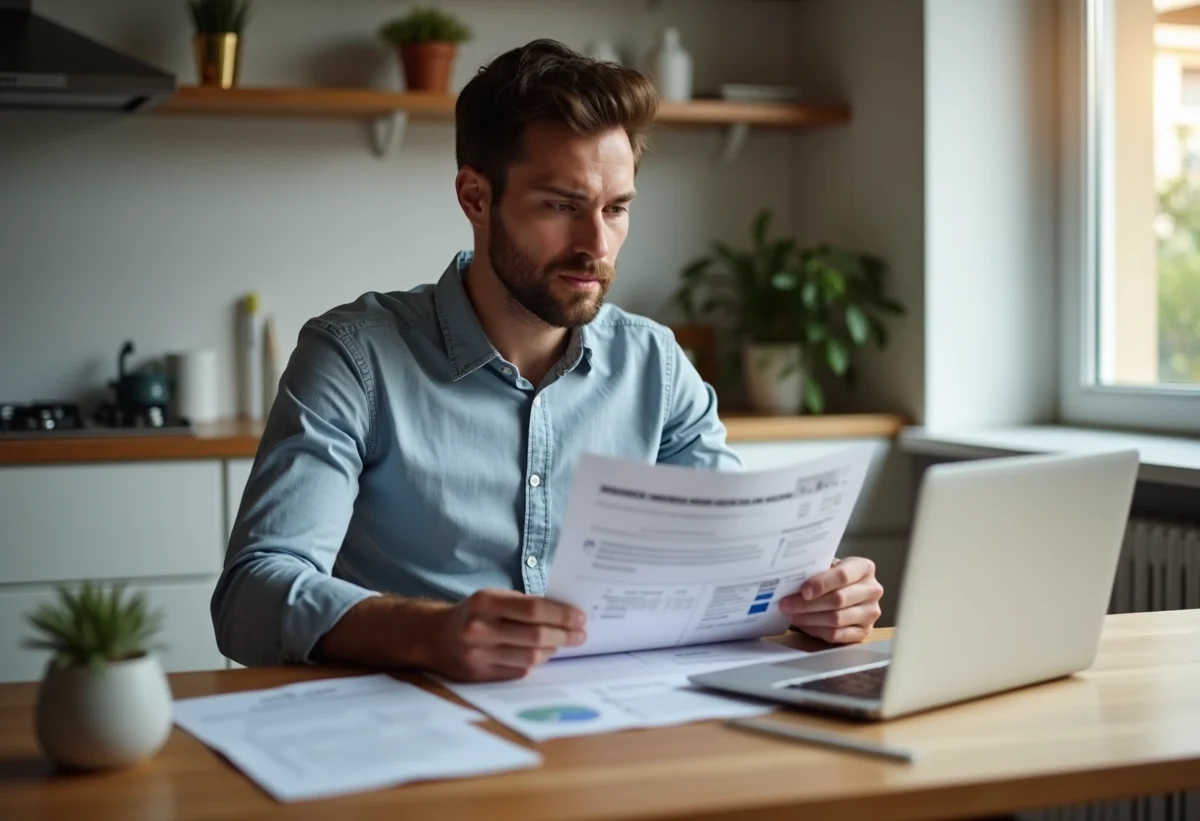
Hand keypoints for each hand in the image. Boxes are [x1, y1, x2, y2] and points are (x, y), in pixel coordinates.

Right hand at [423, 588, 586, 681]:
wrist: (434, 637)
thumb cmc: (474, 613)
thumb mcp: (492, 597)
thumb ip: (523, 604)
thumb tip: (565, 614)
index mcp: (485, 602)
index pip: (533, 609)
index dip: (561, 615)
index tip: (580, 617)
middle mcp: (480, 629)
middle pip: (536, 635)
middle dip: (564, 635)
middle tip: (580, 634)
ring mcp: (478, 655)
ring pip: (530, 657)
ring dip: (552, 650)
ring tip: (562, 643)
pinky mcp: (480, 675)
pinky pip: (519, 671)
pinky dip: (535, 662)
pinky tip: (542, 654)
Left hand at [779, 557, 882, 643]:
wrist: (845, 591)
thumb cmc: (832, 577)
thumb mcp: (827, 567)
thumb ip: (815, 571)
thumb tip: (791, 579)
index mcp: (864, 568)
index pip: (843, 576)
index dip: (821, 584)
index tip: (803, 591)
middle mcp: (873, 590)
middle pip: (838, 600)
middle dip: (808, 604)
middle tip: (786, 604)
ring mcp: (871, 613)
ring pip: (837, 619)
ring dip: (809, 618)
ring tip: (792, 615)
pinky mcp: (864, 632)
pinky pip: (837, 635)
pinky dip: (817, 630)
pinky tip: (804, 624)